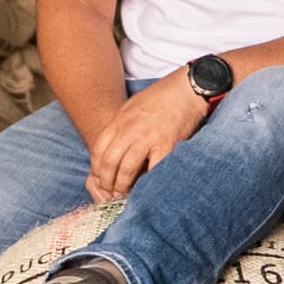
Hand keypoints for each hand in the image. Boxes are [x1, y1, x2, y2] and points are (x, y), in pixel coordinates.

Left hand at [88, 74, 209, 199]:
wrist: (187, 88)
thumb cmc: (162, 97)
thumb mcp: (132, 107)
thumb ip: (121, 126)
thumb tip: (113, 146)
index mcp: (120, 120)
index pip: (98, 149)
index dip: (96, 168)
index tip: (100, 179)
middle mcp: (130, 129)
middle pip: (109, 162)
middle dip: (106, 182)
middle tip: (110, 193)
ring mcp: (148, 138)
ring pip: (126, 169)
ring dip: (122, 186)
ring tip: (124, 195)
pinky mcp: (167, 145)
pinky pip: (152, 170)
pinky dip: (148, 182)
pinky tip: (146, 188)